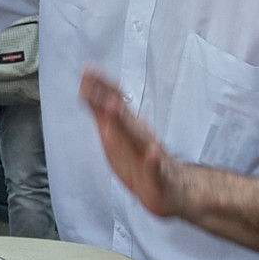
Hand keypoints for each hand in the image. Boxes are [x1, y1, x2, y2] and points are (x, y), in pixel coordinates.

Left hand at [80, 69, 191, 217]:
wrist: (172, 190)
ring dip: (125, 123)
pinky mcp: (159, 177)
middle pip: (122, 116)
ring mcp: (149, 155)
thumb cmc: (140, 159)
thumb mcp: (117, 134)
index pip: (114, 104)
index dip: (100, 88)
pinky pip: (156, 169)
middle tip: (95, 83)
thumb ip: (102, 113)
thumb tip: (86, 89)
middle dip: (107, 101)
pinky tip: (152, 153)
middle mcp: (138, 136)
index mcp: (128, 128)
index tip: (87, 69)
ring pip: (137, 138)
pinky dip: (153, 162)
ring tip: (113, 107)